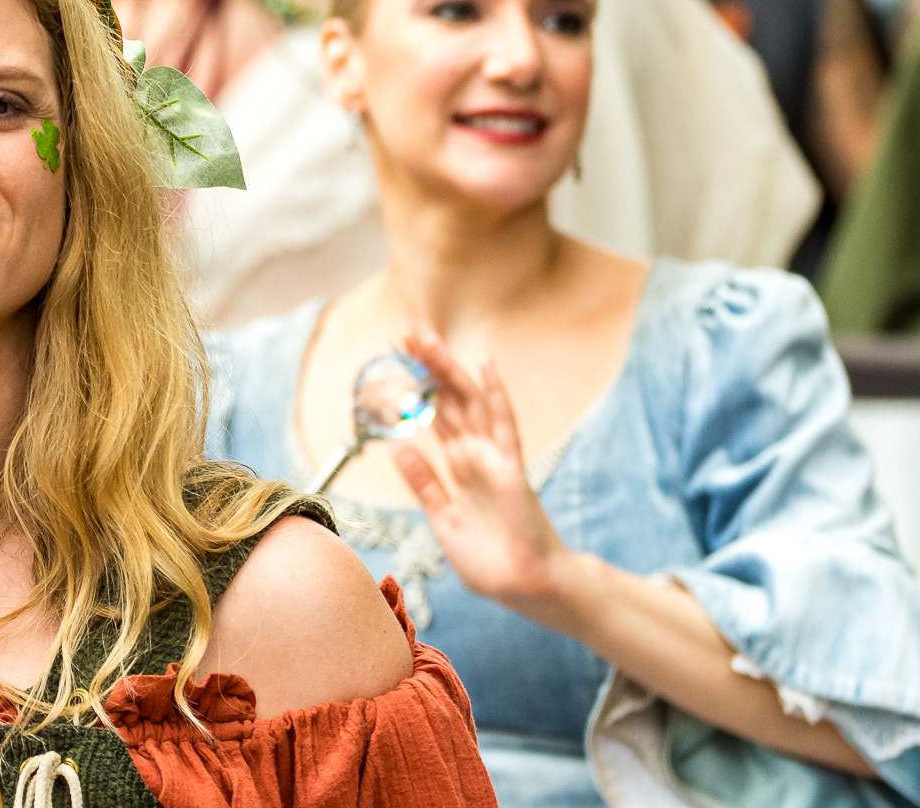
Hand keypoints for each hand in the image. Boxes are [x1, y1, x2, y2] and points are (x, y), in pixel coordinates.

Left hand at [392, 327, 582, 628]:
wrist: (525, 589)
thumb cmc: (491, 561)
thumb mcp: (444, 520)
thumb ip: (425, 485)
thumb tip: (398, 449)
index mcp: (459, 467)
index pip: (434, 414)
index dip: (415, 385)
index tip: (394, 355)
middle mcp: (476, 454)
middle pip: (449, 399)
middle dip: (427, 365)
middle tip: (405, 330)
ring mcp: (494, 458)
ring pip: (470, 402)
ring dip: (449, 368)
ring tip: (427, 336)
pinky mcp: (511, 469)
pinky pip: (503, 424)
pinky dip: (495, 392)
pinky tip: (485, 362)